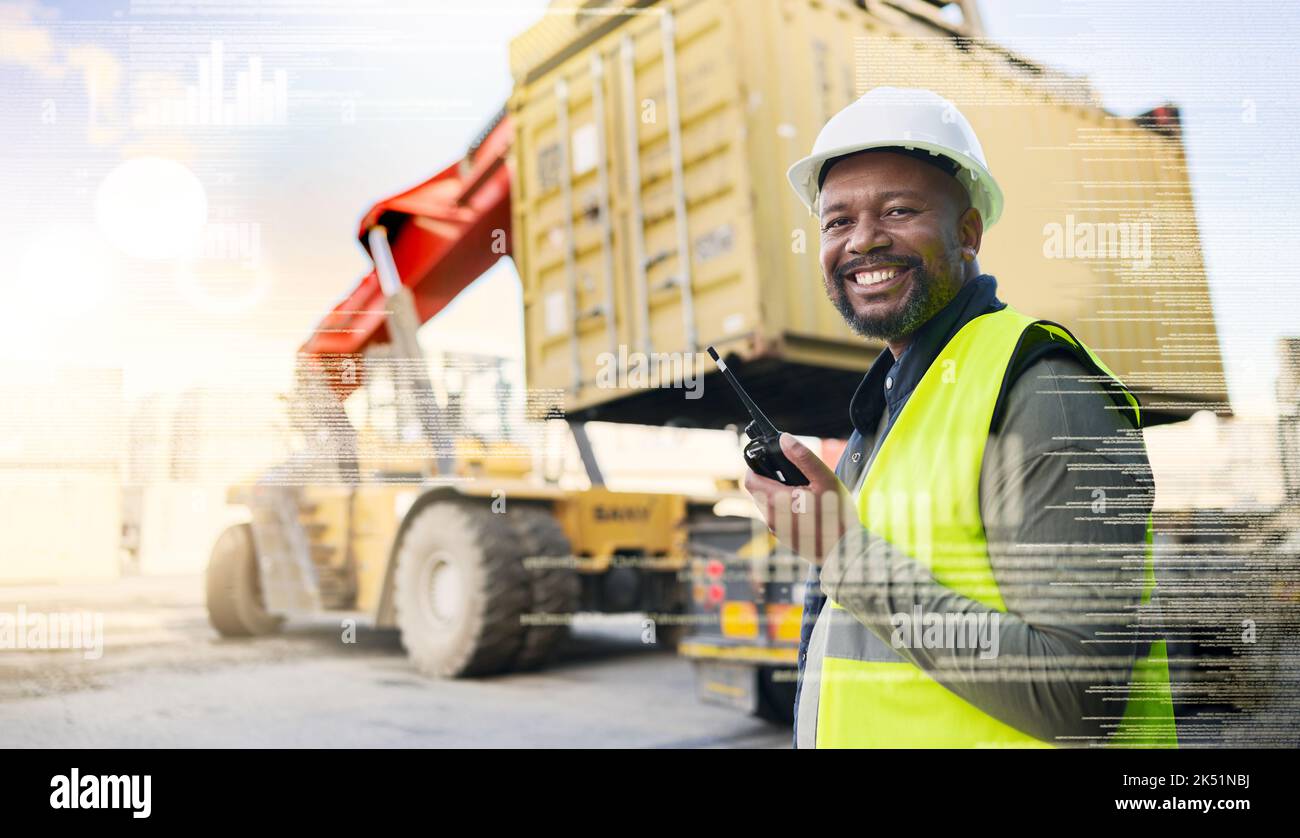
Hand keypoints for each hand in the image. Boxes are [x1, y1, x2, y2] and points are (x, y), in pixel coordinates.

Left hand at [742, 433, 856, 564]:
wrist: (844, 550)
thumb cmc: (837, 516)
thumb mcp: (824, 480)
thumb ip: (803, 458)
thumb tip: (785, 439)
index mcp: (776, 501)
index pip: (750, 479)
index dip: (756, 466)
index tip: (772, 461)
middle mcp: (771, 517)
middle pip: (757, 491)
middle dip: (770, 478)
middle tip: (792, 474)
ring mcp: (776, 529)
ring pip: (766, 503)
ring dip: (776, 493)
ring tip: (801, 489)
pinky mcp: (783, 536)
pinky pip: (775, 515)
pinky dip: (783, 506)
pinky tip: (804, 504)